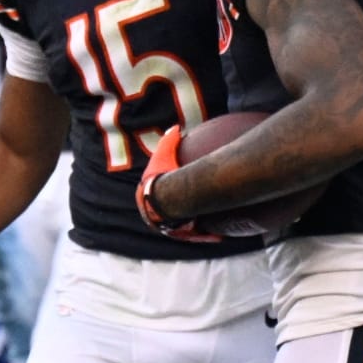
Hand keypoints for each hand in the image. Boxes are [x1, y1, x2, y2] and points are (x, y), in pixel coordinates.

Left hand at [135, 125, 222, 241]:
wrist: (167, 197)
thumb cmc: (163, 175)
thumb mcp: (165, 152)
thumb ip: (169, 140)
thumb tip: (176, 127)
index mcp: (145, 197)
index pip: (151, 193)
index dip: (162, 190)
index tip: (172, 186)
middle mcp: (153, 215)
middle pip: (166, 213)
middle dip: (175, 212)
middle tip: (189, 207)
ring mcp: (166, 226)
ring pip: (180, 227)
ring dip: (191, 226)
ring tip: (204, 222)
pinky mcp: (180, 235)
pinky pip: (194, 235)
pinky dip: (203, 234)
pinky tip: (217, 235)